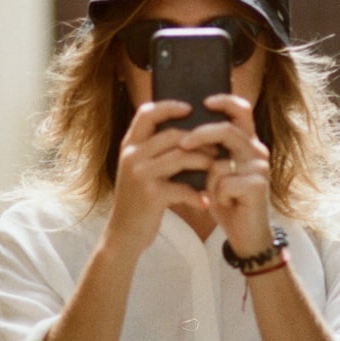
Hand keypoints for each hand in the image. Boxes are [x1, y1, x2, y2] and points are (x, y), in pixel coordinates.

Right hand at [106, 100, 214, 258]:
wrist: (123, 234)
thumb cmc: (138, 199)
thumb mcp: (138, 169)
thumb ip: (153, 150)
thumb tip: (186, 131)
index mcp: (129, 145)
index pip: (147, 112)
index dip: (169, 106)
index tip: (190, 108)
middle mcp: (132, 155)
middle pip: (173, 134)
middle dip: (199, 140)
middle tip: (216, 147)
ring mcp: (140, 174)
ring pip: (182, 156)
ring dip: (204, 161)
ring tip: (216, 167)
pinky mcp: (151, 194)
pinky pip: (183, 187)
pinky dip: (197, 194)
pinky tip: (206, 200)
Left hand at [181, 94, 273, 254]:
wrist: (248, 234)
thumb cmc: (229, 201)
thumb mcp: (215, 172)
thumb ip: (206, 152)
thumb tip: (180, 132)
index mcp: (247, 143)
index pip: (242, 111)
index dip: (225, 101)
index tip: (204, 101)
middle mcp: (256, 151)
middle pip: (227, 130)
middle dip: (201, 135)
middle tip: (182, 143)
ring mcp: (259, 168)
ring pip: (220, 162)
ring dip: (208, 179)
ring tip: (211, 192)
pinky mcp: (258, 186)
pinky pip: (224, 183)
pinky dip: (217, 196)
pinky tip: (227, 205)